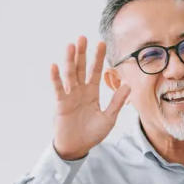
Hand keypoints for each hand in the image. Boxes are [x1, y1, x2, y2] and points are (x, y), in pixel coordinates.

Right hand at [50, 36, 129, 159]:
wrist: (78, 147)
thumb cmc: (92, 133)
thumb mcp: (109, 118)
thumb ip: (117, 102)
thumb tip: (128, 85)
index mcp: (92, 93)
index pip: (95, 72)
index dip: (98, 58)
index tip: (101, 43)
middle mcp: (80, 91)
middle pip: (81, 68)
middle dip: (82, 53)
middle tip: (83, 37)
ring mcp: (69, 96)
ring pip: (70, 75)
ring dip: (70, 60)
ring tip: (71, 45)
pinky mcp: (61, 104)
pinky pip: (58, 89)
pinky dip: (56, 78)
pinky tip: (54, 66)